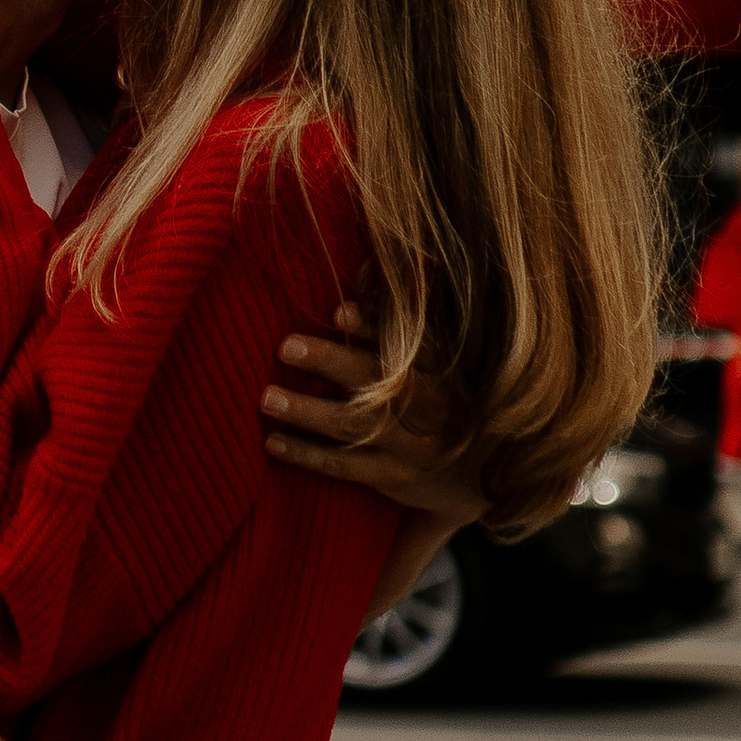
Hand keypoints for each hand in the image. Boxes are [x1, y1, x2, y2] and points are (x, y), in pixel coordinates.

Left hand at [261, 307, 488, 530]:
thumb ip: (394, 318)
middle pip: (378, 382)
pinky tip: (273, 441)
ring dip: (308, 412)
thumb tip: (365, 262)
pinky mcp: (395, 478)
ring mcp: (414, 446)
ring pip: (356, 426)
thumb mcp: (432, 358)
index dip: (373, 326)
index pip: (407, 342)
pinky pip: (345, 467)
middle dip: (331, 362)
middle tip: (285, 346)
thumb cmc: (439, 398)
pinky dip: (308, 454)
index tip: (338, 312)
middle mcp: (431, 406)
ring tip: (267, 398)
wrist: (473, 474)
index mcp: (440, 368)